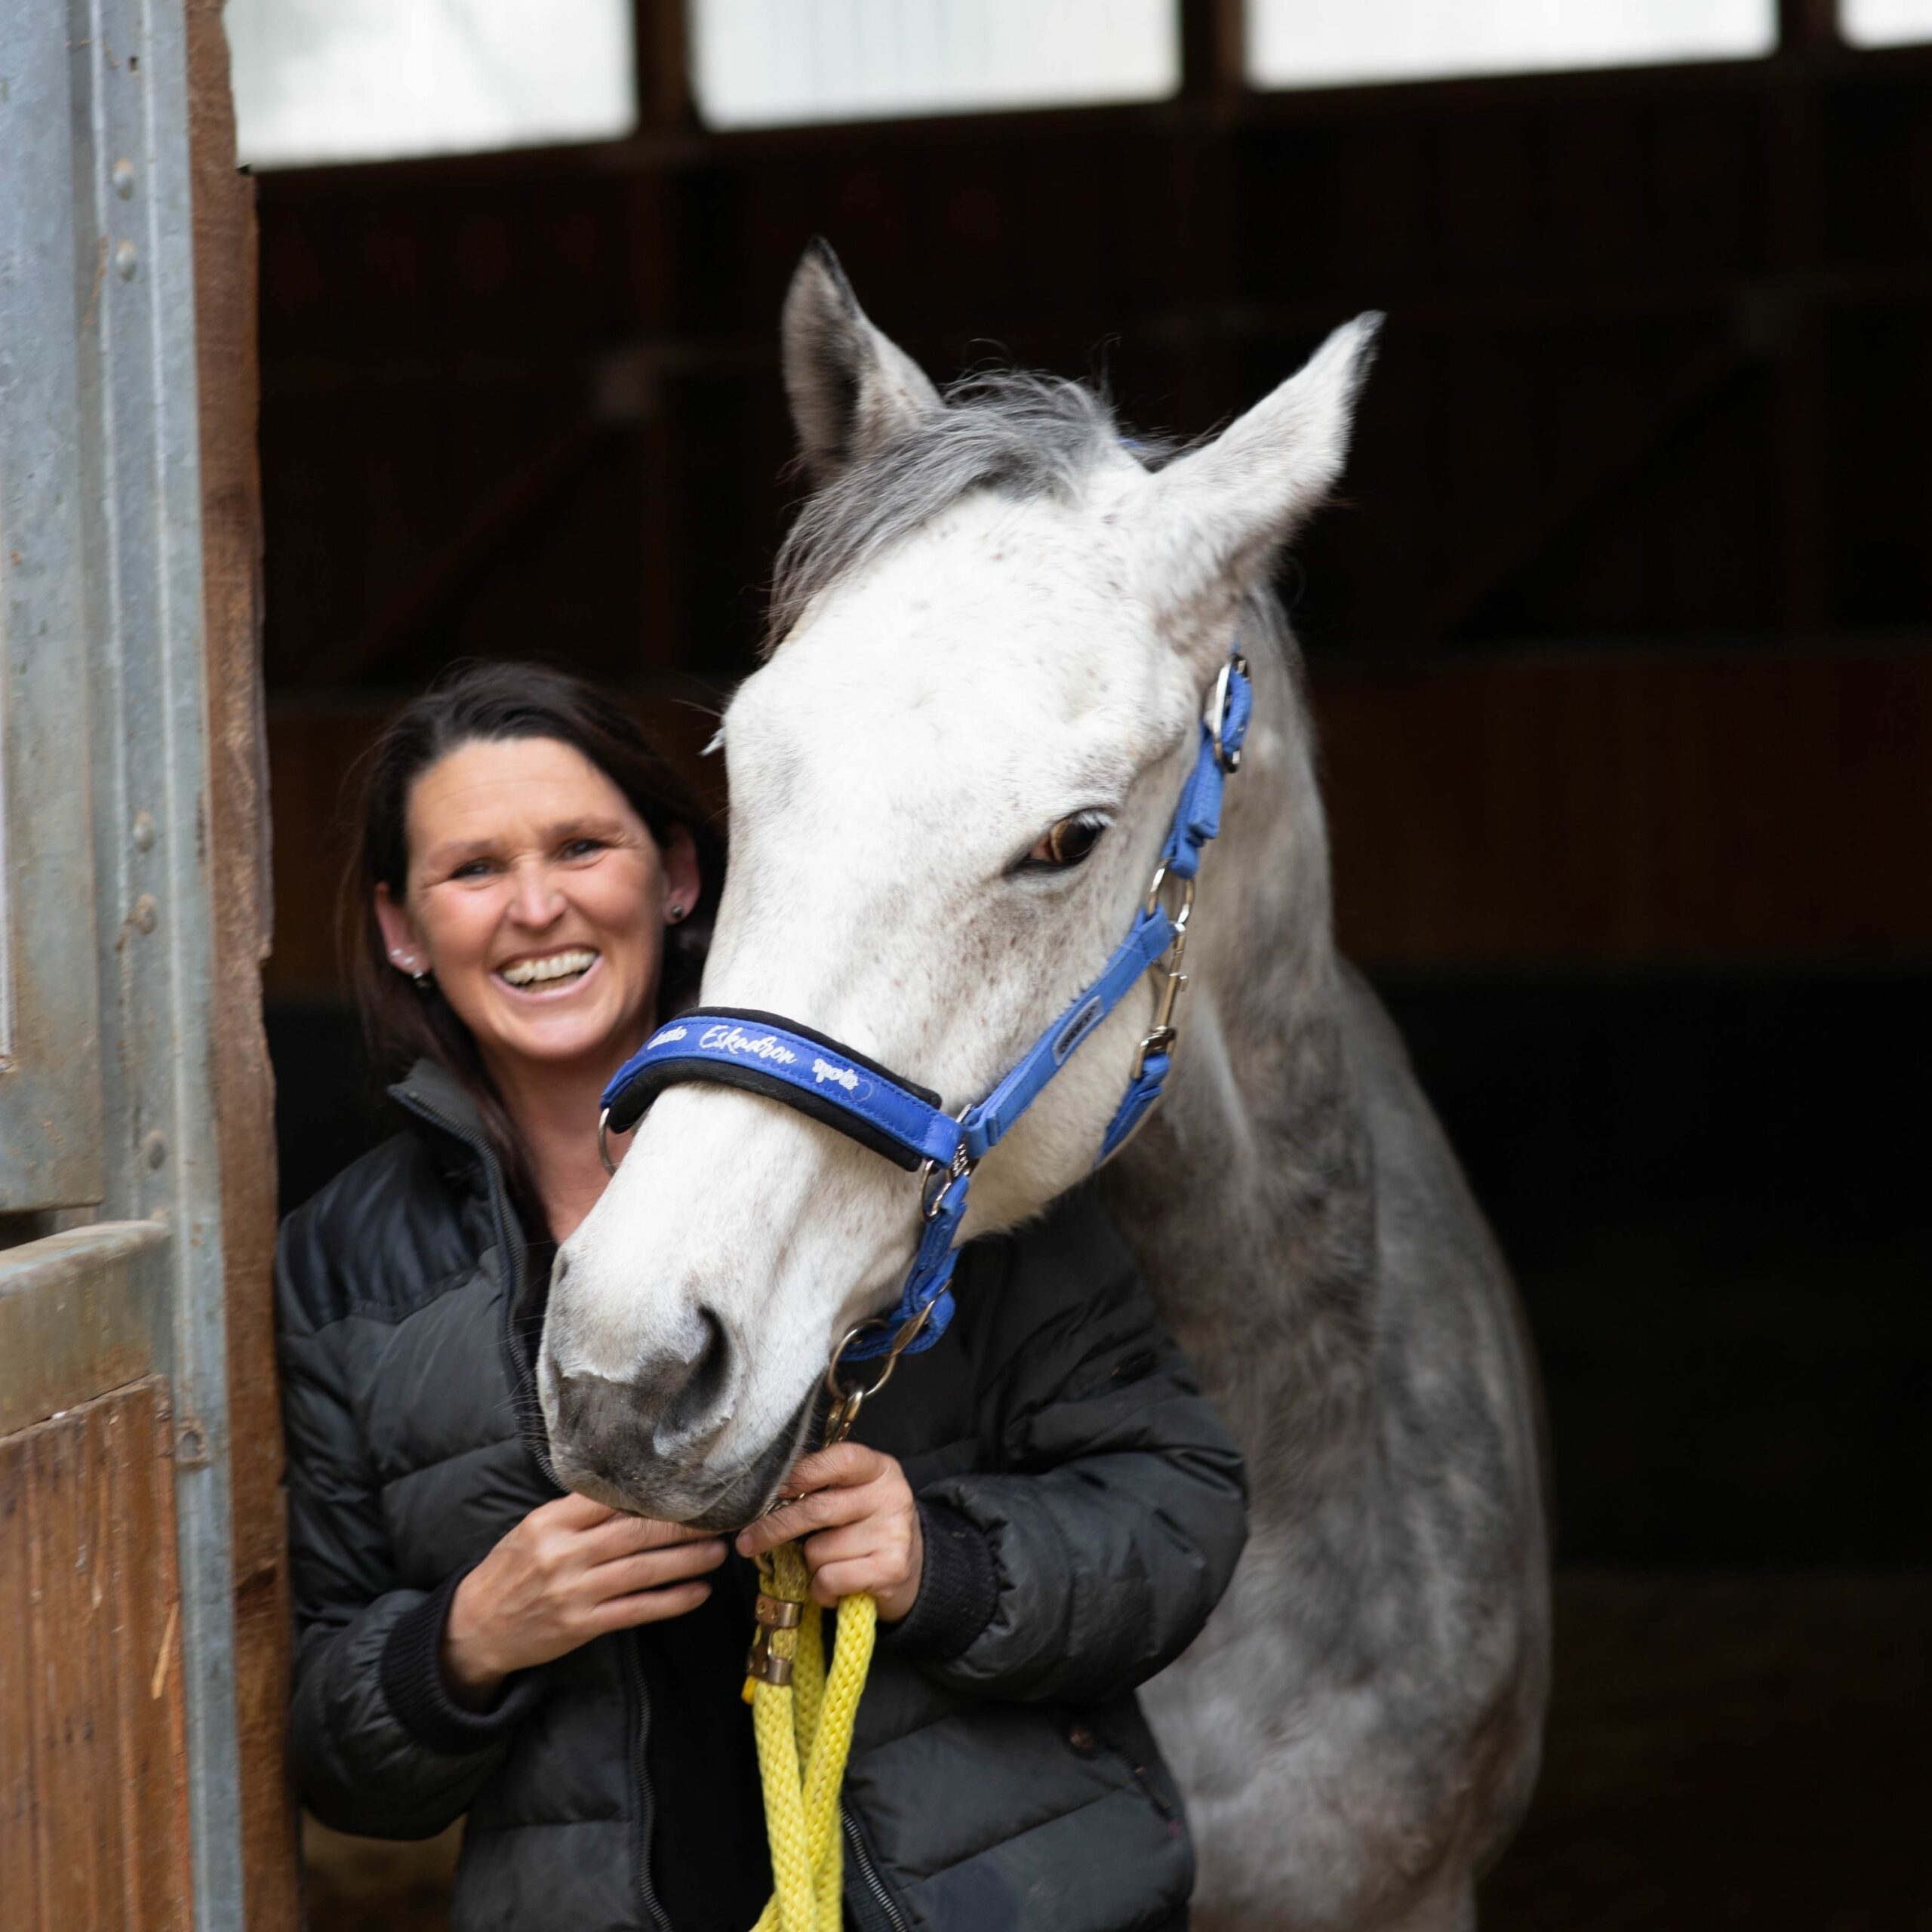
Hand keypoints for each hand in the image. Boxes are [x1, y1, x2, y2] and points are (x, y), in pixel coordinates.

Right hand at [442, 1492, 726, 1705]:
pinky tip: (697, 1592)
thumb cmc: (513, 1570)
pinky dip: (671, 1601)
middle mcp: (563, 1554)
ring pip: (642, 1571)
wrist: (476, 1628)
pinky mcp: (581, 1626)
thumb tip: (635, 1494)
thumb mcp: (535, 1529)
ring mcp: (573, 1592)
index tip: (689, 1488)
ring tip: (718, 1551)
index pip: (608, 1499)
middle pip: (634, 1533)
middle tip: (719, 1518)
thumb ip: (579, 1513)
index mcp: (551, 1522)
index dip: (653, 1495)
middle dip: (682, 1526)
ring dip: (686, 1561)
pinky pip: (636, 1611)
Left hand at [734, 1444, 923, 1621]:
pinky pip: (829, 1579)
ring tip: (832, 1564)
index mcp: (880, 1469)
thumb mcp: (855, 1495)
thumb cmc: (869, 1528)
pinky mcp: (891, 1569)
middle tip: (748, 1541)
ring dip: (811, 1565)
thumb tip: (763, 1494)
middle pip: (816, 1509)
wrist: (914, 1570)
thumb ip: (822, 1488)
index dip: (800, 1473)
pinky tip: (838, 1586)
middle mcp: (891, 1496)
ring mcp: (893, 1533)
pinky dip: (822, 1590)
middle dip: (774, 1528)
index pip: (838, 1459)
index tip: (769, 1490)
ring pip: (818, 1550)